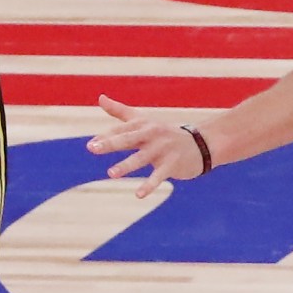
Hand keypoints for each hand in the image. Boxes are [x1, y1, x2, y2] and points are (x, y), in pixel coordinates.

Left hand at [86, 95, 203, 197]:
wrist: (201, 143)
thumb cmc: (164, 133)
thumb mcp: (143, 120)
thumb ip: (120, 111)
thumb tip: (99, 97)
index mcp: (143, 125)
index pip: (121, 129)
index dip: (106, 136)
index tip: (91, 144)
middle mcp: (152, 134)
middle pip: (128, 139)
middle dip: (110, 143)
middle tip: (92, 148)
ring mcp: (162, 149)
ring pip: (141, 158)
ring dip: (126, 165)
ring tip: (111, 173)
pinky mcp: (172, 164)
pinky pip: (159, 176)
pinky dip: (149, 185)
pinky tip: (138, 195)